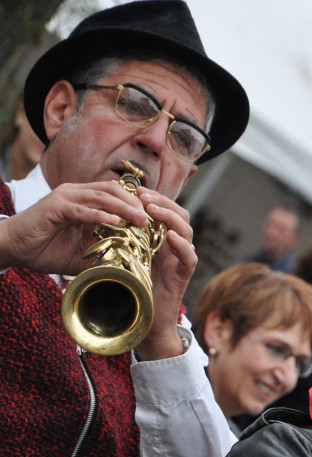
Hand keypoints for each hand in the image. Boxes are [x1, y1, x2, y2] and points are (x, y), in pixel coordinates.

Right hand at [0, 180, 147, 275]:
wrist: (14, 249)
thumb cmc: (45, 250)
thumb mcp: (81, 254)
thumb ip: (102, 254)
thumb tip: (127, 266)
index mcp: (84, 201)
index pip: (116, 196)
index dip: (135, 205)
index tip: (153, 220)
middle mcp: (76, 194)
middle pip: (113, 190)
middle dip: (134, 204)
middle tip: (151, 219)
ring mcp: (65, 197)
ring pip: (101, 197)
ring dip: (123, 208)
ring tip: (140, 220)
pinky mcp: (55, 207)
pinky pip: (82, 209)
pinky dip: (100, 215)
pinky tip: (116, 223)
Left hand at [133, 186, 196, 360]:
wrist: (144, 320)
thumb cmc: (133, 289)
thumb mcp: (126, 257)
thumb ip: (124, 238)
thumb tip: (106, 216)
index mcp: (162, 239)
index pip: (165, 210)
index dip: (154, 197)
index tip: (135, 190)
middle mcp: (175, 246)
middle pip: (179, 214)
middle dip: (162, 202)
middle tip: (143, 197)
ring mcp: (181, 259)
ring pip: (187, 229)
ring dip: (170, 217)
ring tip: (153, 211)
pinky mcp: (184, 275)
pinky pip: (189, 256)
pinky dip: (182, 245)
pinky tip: (170, 237)